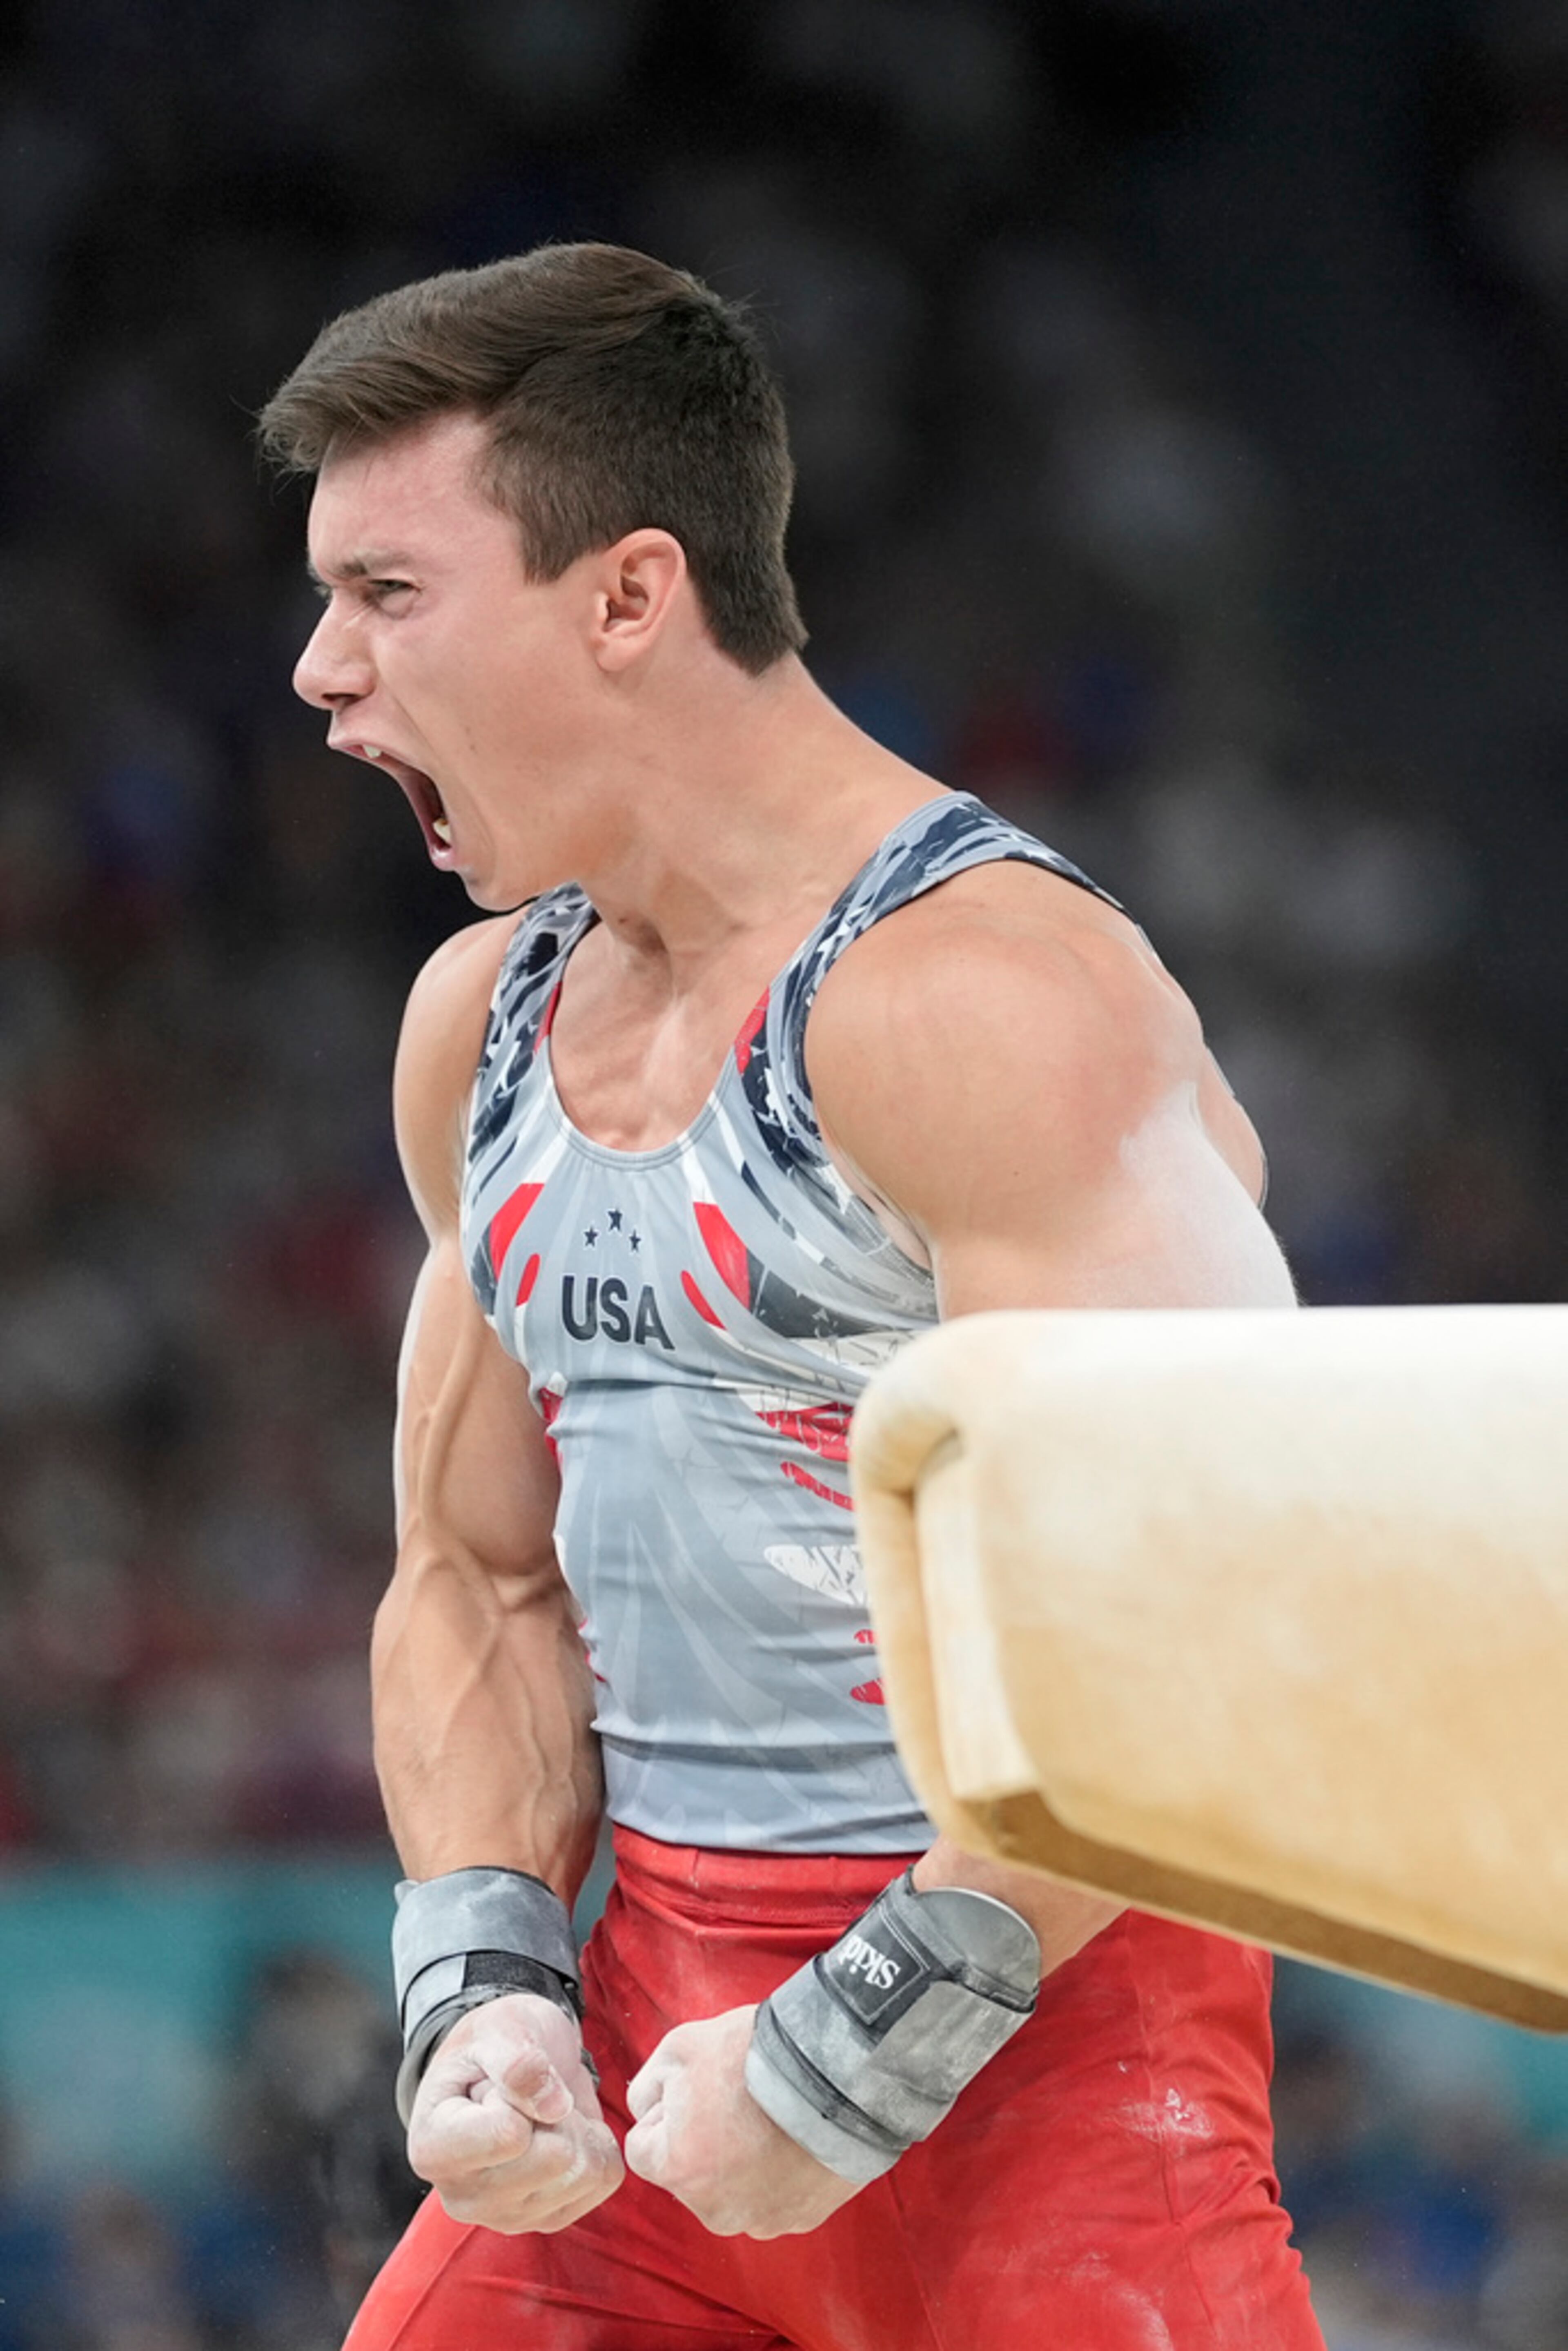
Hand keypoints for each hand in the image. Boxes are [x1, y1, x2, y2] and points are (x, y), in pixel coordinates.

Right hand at [407, 1992, 622, 2233]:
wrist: (506, 2063)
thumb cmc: (492, 2041)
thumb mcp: (499, 2026)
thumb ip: (519, 2061)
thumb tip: (555, 2107)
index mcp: (434, 2149)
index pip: (509, 2135)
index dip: (523, 2094)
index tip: (500, 2082)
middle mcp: (463, 2196)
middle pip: (555, 2158)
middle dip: (559, 2112)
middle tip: (535, 2093)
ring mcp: (505, 2216)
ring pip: (585, 2173)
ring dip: (579, 2127)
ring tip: (547, 2111)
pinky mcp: (545, 2219)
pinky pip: (603, 2180)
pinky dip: (596, 2144)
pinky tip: (565, 2130)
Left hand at [623, 2005, 865, 2238]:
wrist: (837, 2072)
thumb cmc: (754, 2055)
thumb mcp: (678, 2047)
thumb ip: (647, 2086)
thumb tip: (647, 2110)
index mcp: (677, 2170)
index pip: (644, 2149)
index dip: (665, 2114)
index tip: (697, 2091)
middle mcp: (714, 2209)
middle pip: (690, 2174)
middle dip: (703, 2141)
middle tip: (737, 2101)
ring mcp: (762, 2219)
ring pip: (732, 2190)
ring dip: (741, 2162)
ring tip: (772, 2118)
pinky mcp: (803, 2219)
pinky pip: (776, 2198)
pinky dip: (781, 2174)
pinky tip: (796, 2137)